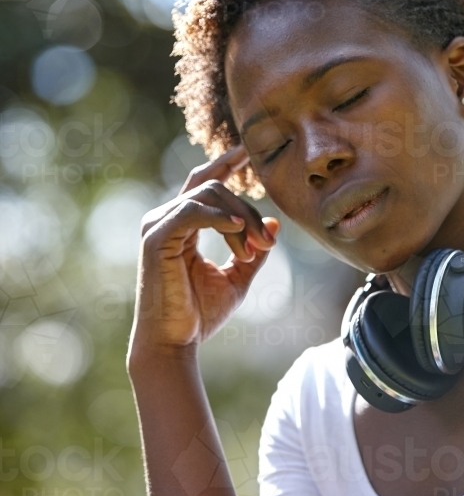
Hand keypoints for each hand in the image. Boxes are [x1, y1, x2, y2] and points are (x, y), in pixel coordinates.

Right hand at [128, 145, 279, 359]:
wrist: (175, 345)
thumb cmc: (200, 315)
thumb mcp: (237, 278)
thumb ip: (253, 250)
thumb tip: (276, 223)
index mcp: (181, 225)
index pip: (204, 181)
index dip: (226, 162)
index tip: (250, 150)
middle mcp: (165, 219)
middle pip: (213, 186)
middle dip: (247, 208)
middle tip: (267, 242)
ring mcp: (157, 225)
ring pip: (207, 194)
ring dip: (239, 219)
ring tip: (254, 250)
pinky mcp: (156, 238)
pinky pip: (192, 210)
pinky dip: (218, 216)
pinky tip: (238, 229)